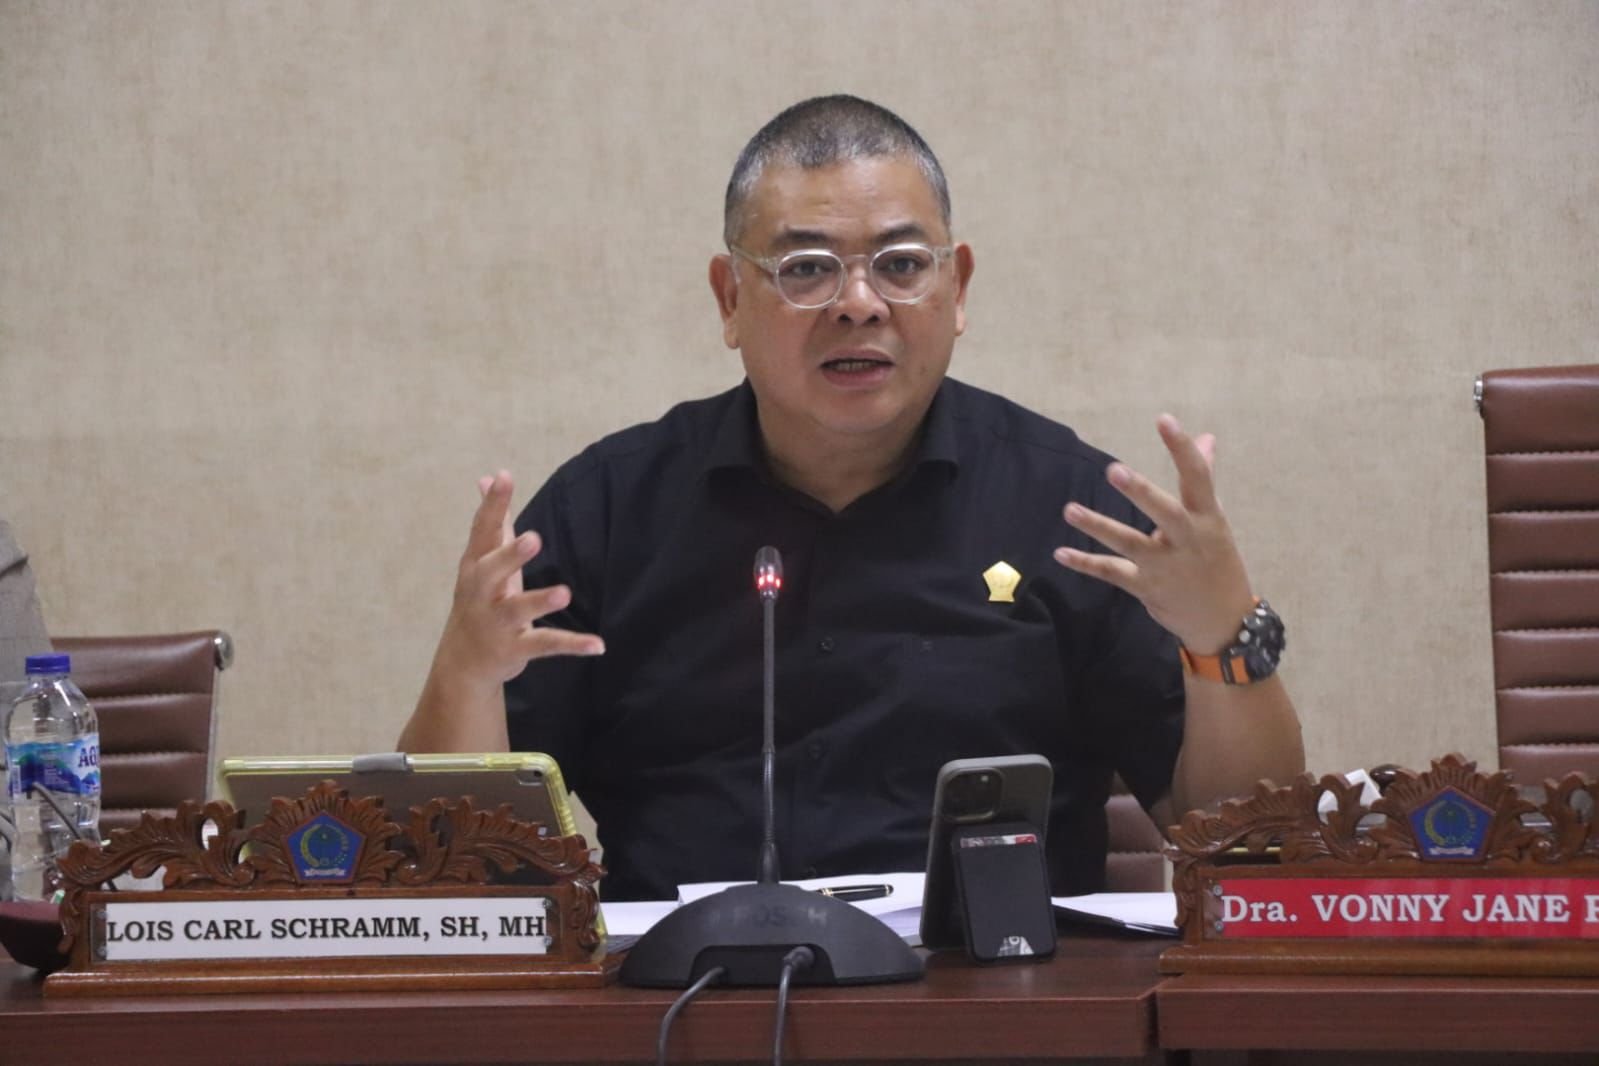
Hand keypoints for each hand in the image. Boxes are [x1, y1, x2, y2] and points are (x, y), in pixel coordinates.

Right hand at [434, 471, 603, 688]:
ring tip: (564, 593)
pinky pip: (546, 644)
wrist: (462, 661)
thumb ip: (492, 520)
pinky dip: (573, 645)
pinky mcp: (515, 648)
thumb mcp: (482, 560)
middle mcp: (482, 592)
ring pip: (518, 610)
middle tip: (534, 538)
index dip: (493, 503)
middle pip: (493, 570)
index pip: (483, 530)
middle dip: (511, 555)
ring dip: (540, 601)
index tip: (504, 476)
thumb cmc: (479, 599)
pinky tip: (599, 644)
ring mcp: (497, 621)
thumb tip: (487, 477)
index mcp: (476, 565)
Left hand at [1052, 415, 1254, 653]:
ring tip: (1069, 510)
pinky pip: (1112, 572)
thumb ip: (1203, 479)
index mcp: (1207, 518)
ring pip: (1129, 543)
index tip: (1164, 420)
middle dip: (1140, 492)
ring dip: (1098, 526)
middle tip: (1114, 469)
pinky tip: (1061, 552)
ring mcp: (1165, 566)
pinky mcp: (1146, 587)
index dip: (1182, 448)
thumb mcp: (1215, 521)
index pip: (1198, 477)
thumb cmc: (1217, 561)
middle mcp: (1187, 540)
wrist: (1224, 622)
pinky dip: (1086, 563)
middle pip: (1164, 512)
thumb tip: (1206, 437)